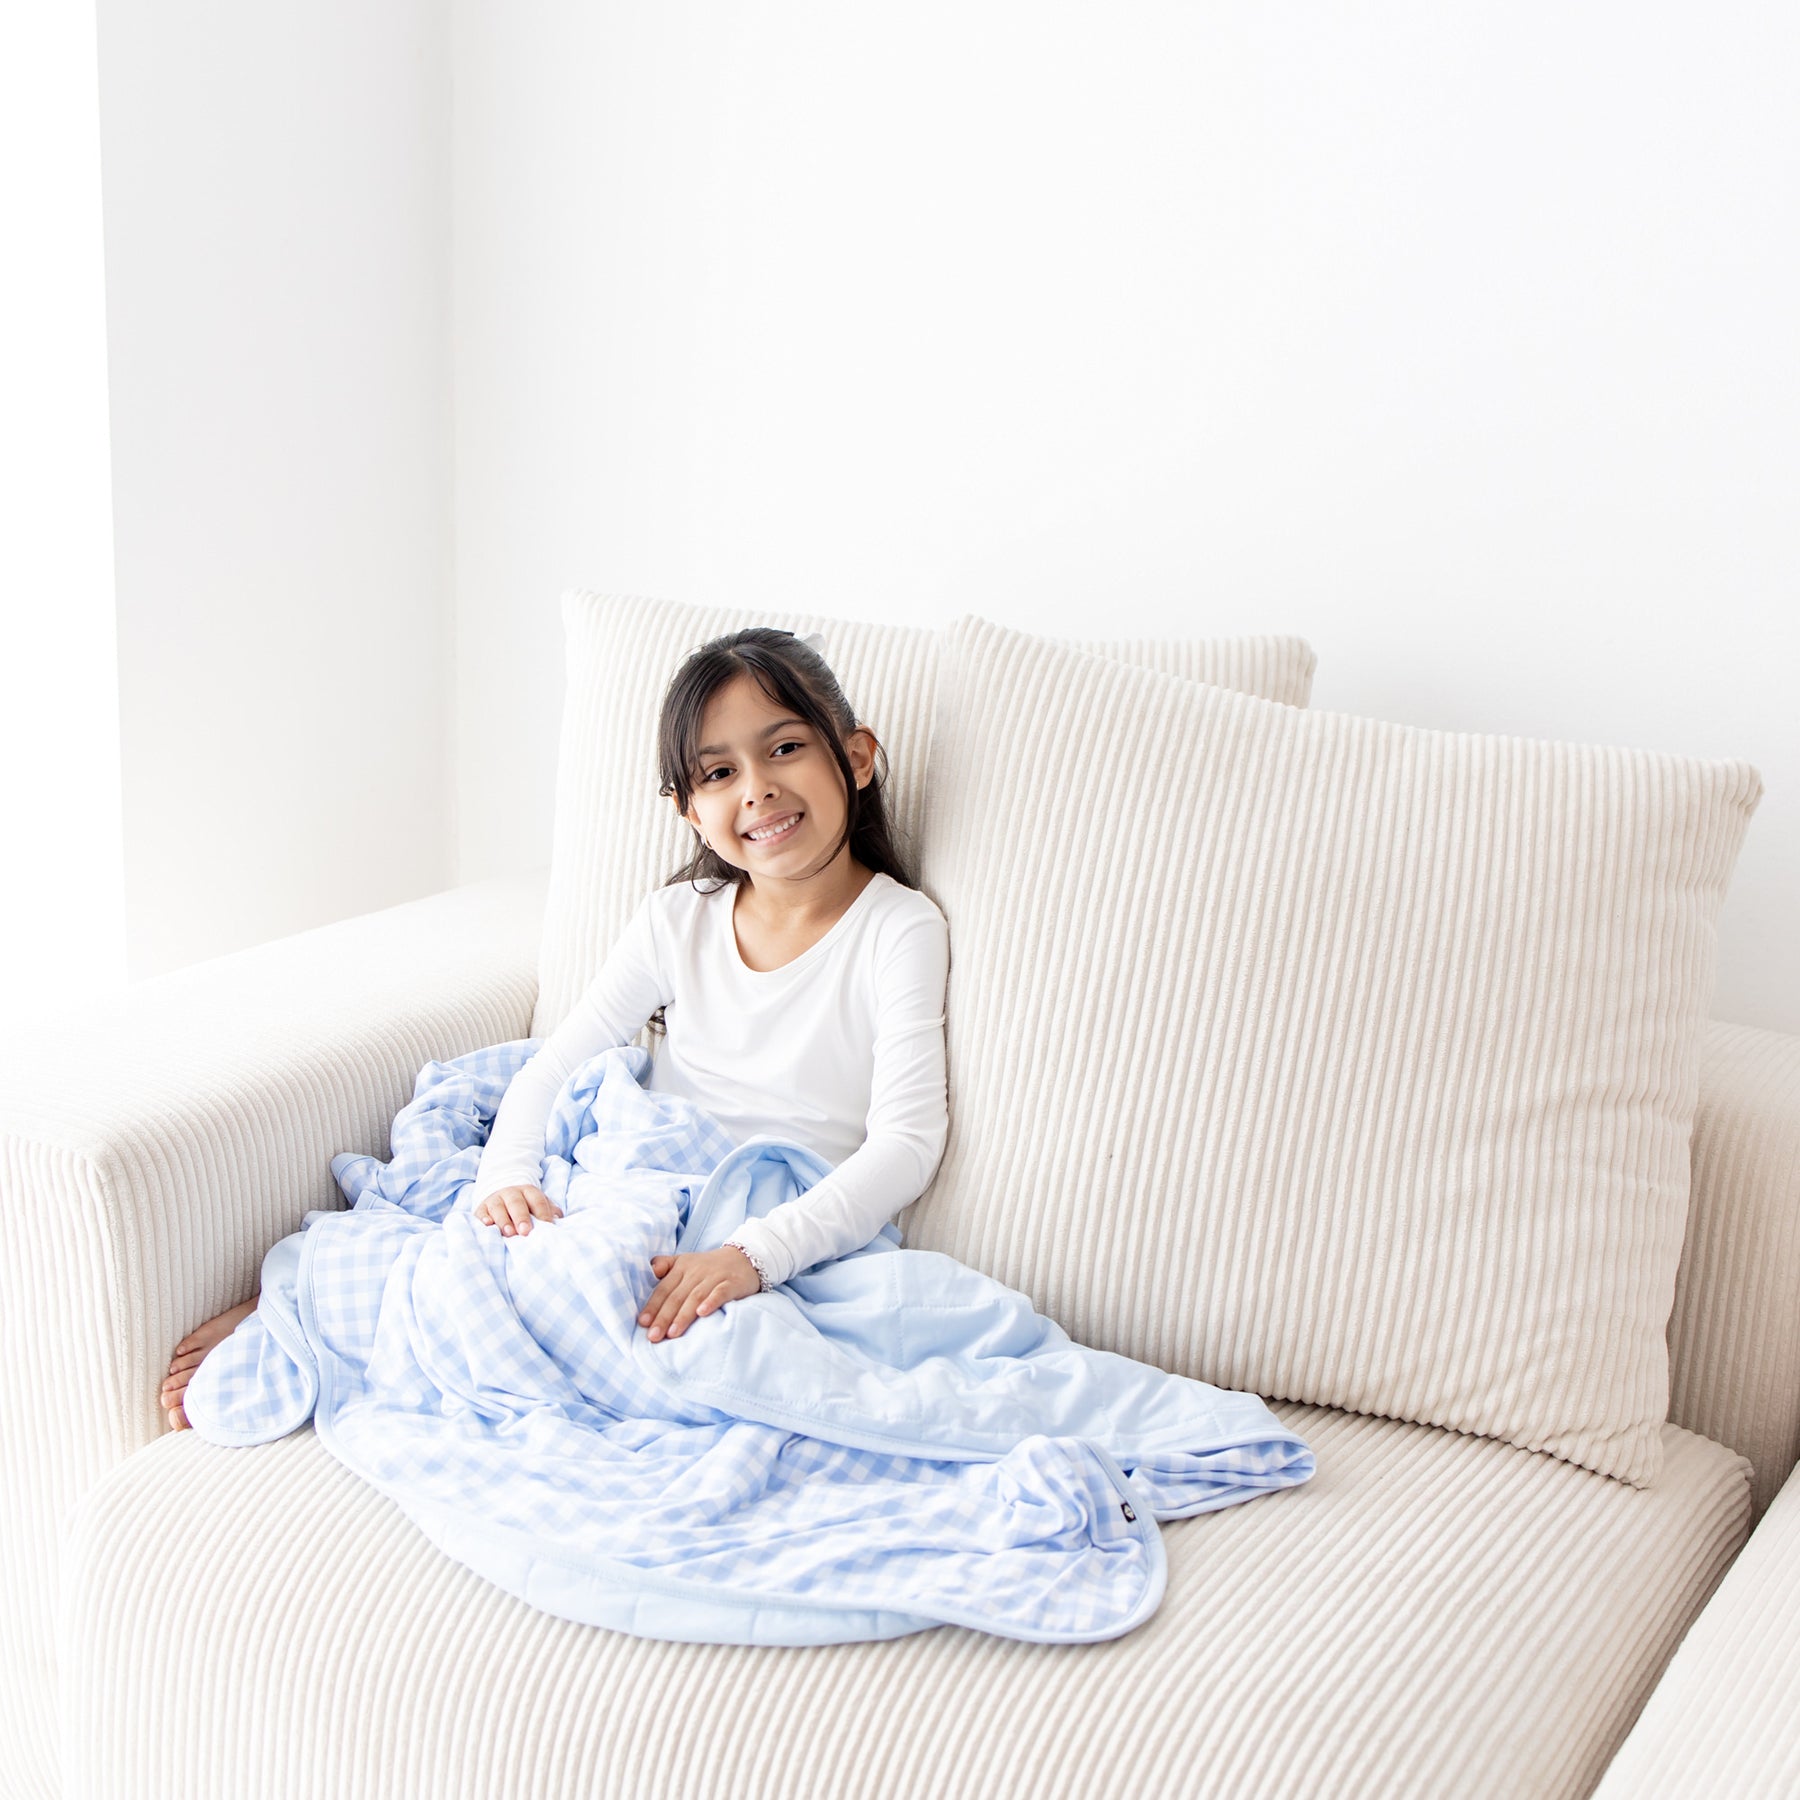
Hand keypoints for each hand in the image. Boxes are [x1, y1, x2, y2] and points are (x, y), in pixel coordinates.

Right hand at [473, 1182, 561, 1235]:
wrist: (502, 1191)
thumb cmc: (525, 1204)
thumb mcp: (538, 1202)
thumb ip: (549, 1209)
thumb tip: (557, 1219)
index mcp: (528, 1191)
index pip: (537, 1200)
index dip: (542, 1213)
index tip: (548, 1226)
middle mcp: (510, 1193)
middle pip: (516, 1203)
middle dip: (521, 1217)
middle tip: (525, 1231)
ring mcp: (495, 1200)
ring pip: (498, 1208)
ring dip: (503, 1220)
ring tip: (509, 1233)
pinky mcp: (481, 1208)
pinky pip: (481, 1212)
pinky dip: (483, 1218)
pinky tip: (487, 1224)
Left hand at [638, 1247, 763, 1341]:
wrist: (745, 1257)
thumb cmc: (709, 1266)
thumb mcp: (685, 1261)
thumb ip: (664, 1266)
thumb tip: (649, 1272)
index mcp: (681, 1267)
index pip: (664, 1289)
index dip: (653, 1306)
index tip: (643, 1324)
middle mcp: (696, 1271)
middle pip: (677, 1296)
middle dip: (664, 1317)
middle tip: (654, 1336)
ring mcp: (714, 1277)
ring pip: (695, 1297)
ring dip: (683, 1316)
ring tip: (673, 1333)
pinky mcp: (732, 1282)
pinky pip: (720, 1292)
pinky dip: (711, 1302)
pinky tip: (702, 1313)